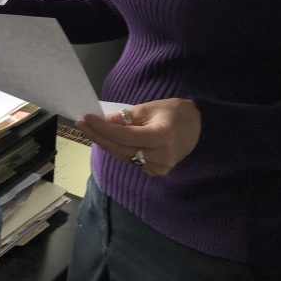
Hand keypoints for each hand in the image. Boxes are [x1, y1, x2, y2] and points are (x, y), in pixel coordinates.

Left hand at [75, 99, 201, 176]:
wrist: (199, 127)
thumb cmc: (174, 112)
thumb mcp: (149, 108)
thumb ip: (125, 118)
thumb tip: (103, 122)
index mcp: (161, 137)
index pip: (124, 136)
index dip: (103, 128)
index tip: (85, 118)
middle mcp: (160, 156)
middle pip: (120, 149)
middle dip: (98, 136)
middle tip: (81, 124)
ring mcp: (159, 167)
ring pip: (124, 156)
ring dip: (107, 143)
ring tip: (91, 129)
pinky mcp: (157, 171)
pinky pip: (132, 160)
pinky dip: (120, 149)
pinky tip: (110, 139)